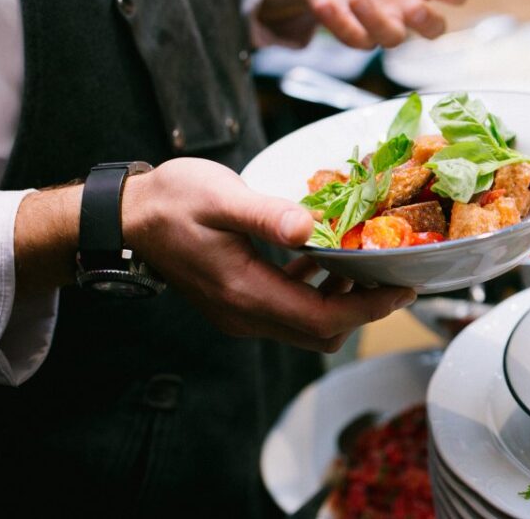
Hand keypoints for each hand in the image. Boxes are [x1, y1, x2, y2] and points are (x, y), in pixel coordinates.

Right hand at [120, 158, 415, 351]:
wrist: (126, 217)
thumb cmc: (171, 200)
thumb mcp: (221, 198)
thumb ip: (266, 216)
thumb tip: (310, 226)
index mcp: (246, 292)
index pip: (324, 318)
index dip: (370, 308)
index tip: (404, 288)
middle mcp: (245, 314)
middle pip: (322, 332)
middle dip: (363, 308)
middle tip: (391, 271)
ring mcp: (240, 313)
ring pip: (307, 326)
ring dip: (341, 301)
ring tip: (363, 260)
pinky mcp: (237, 302)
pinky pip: (289, 311)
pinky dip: (315, 292)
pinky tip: (321, 258)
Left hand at [259, 0, 468, 48]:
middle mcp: (408, 5)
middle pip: (433, 30)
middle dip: (426, 23)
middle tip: (413, 6)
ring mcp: (381, 21)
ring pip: (392, 39)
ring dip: (376, 21)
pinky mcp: (352, 29)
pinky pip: (352, 38)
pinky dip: (338, 23)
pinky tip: (326, 2)